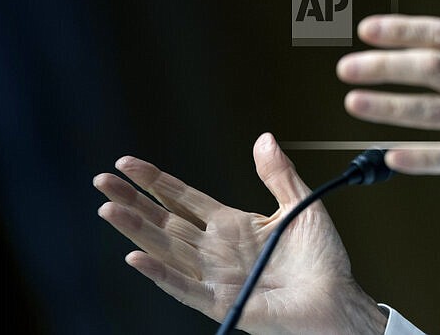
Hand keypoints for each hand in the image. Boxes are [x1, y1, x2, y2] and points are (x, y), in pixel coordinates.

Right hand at [93, 133, 387, 334]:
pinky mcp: (223, 301)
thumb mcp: (302, 205)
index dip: (156, 181)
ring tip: (108, 209)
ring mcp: (216, 276)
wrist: (338, 298)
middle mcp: (216, 250)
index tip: (127, 164)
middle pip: (165, 221)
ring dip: (137, 231)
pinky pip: (184, 287)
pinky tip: (136, 258)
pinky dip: (161, 273)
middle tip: (102, 181)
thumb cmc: (323, 259)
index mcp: (233, 226)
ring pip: (166, 250)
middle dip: (134, 201)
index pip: (184, 199)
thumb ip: (278, 174)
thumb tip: (263, 137)